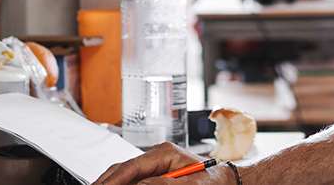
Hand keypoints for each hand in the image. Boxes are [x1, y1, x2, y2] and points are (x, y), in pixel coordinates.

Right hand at [93, 143, 231, 184]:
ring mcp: (155, 163)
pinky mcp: (156, 173)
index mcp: (165, 152)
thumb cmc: (212, 182)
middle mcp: (157, 155)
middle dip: (107, 181)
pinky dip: (124, 184)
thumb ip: (162, 184)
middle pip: (123, 169)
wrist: (226, 182)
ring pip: (126, 174)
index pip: (131, 166)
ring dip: (114, 182)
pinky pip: (134, 178)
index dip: (114, 180)